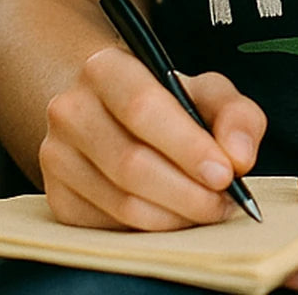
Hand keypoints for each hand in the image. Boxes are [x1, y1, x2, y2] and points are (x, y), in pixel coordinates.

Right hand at [39, 44, 266, 229]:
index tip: (225, 173)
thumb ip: (235, 114)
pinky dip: (152, 228)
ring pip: (122, 201)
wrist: (113, 114)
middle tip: (224, 200)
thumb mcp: (207, 92)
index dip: (187, 146)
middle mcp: (71, 109)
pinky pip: (109, 225)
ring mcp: (57, 156)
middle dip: (187, 190)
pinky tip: (176, 215)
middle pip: (131, 163)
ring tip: (208, 208)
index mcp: (106, 68)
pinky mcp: (58, 197)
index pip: (143, 108)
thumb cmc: (166, 102)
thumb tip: (239, 156)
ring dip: (174, 214)